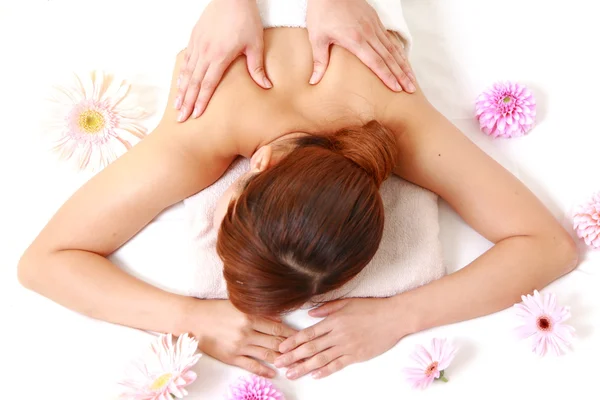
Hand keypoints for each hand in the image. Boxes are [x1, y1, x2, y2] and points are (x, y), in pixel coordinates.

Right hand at [175, 0, 270, 121]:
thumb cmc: (245, 19)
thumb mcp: (255, 44)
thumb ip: (257, 67)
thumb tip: (266, 86)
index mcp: (219, 56)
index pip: (208, 84)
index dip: (201, 101)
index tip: (195, 115)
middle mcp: (205, 52)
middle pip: (194, 82)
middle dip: (187, 101)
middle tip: (181, 118)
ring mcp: (198, 44)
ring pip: (187, 72)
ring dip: (181, 90)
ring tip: (176, 105)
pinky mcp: (194, 37)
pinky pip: (186, 59)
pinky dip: (181, 73)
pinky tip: (179, 83)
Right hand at [188, 299, 295, 377]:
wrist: (193, 320)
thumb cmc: (216, 309)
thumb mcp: (238, 305)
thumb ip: (258, 312)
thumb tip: (278, 319)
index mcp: (250, 315)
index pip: (277, 327)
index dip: (291, 334)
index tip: (302, 337)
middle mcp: (247, 331)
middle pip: (275, 341)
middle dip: (291, 348)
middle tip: (304, 352)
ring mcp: (239, 345)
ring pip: (266, 354)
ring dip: (282, 360)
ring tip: (294, 364)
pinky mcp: (231, 357)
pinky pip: (251, 365)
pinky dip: (264, 370)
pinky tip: (273, 373)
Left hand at [275, 298, 405, 378]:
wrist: (394, 317)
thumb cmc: (371, 308)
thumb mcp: (347, 302)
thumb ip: (327, 308)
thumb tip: (310, 313)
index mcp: (333, 321)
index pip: (308, 333)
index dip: (292, 341)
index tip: (280, 348)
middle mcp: (337, 335)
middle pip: (310, 348)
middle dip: (292, 357)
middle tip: (279, 363)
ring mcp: (347, 346)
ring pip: (321, 359)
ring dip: (304, 367)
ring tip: (291, 374)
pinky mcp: (357, 356)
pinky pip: (338, 365)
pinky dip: (325, 371)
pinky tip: (315, 375)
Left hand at [306, 0, 415, 92]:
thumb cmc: (321, 12)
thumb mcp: (317, 38)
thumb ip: (320, 61)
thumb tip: (314, 81)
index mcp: (355, 40)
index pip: (376, 62)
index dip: (387, 76)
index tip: (396, 88)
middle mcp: (369, 33)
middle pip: (389, 58)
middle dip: (401, 75)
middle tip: (410, 89)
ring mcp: (374, 26)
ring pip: (393, 48)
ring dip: (403, 64)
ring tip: (411, 78)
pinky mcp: (375, 20)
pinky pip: (390, 39)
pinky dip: (399, 51)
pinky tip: (404, 60)